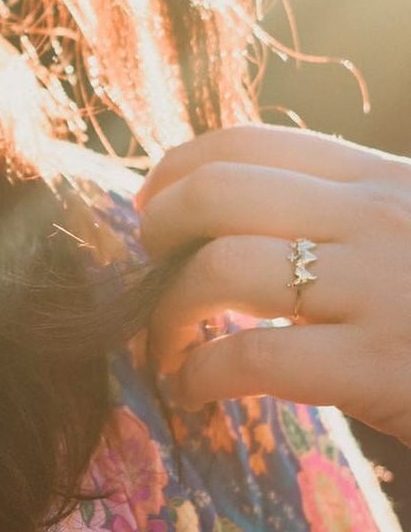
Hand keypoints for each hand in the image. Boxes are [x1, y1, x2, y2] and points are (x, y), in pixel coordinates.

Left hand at [135, 123, 410, 446]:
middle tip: (149, 266)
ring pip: (222, 267)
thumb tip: (237, 208)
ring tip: (164, 336)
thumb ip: (346, 214)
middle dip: (159, 227)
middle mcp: (375, 218)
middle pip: (218, 190)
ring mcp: (379, 288)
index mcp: (382, 179)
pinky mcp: (380, 366)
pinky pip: (250, 357)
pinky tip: (193, 389)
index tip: (150, 205)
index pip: (249, 142)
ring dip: (167, 305)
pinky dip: (199, 373)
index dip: (176, 169)